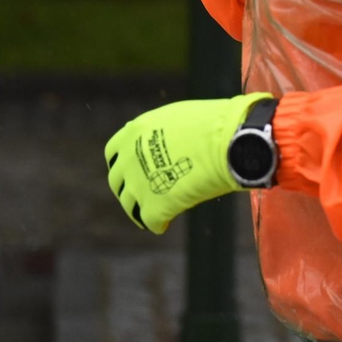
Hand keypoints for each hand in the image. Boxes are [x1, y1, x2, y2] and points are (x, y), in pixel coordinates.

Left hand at [104, 94, 270, 234]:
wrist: (228, 141)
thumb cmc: (213, 124)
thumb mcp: (176, 118)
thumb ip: (160, 134)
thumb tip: (165, 145)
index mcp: (132, 133)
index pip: (113, 154)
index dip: (125, 164)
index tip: (135, 170)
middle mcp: (128, 159)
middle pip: (117, 182)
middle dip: (130, 188)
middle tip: (147, 193)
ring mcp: (138, 185)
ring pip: (130, 205)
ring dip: (141, 209)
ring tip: (158, 212)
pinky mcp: (154, 207)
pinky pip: (150, 222)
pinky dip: (158, 223)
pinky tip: (167, 221)